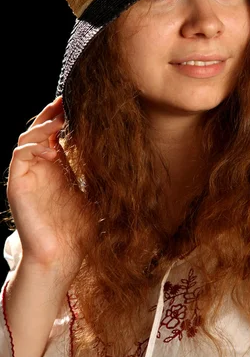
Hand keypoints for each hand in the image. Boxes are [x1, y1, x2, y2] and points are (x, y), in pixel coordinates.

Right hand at [7, 96, 93, 277]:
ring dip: (41, 127)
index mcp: (56, 167)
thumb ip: (99, 173)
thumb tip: (125, 154)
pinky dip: (32, 147)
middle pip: (39, 130)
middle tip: (66, 100)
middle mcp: (40, 168)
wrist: (62, 256)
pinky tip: (50, 147)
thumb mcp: (94, 192)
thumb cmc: (79, 229)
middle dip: (51, 113)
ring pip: (26, 139)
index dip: (62, 115)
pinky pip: (19, 157)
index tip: (78, 101)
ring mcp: (27, 176)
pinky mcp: (18, 186)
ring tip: (58, 122)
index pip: (55, 133)